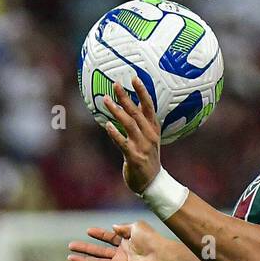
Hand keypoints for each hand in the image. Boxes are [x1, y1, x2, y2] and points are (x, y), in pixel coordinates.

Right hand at [67, 220, 163, 260]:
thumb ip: (123, 227)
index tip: (87, 231)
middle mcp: (122, 255)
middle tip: (70, 246)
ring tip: (70, 258)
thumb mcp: (136, 227)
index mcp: (126, 242)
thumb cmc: (151, 239)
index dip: (98, 235)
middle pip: (99, 252)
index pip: (108, 238)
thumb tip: (112, 227)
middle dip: (84, 249)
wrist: (159, 254)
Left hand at [102, 77, 161, 193]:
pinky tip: (107, 125)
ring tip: (106, 100)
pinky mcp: (134, 158)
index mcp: (154, 129)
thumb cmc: (147, 158)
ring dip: (117, 111)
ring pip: (129, 125)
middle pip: (137, 112)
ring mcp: (142, 146)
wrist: (152, 183)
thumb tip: (130, 104)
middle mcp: (149, 135)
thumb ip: (141, 123)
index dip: (142, 91)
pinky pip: (123, 143)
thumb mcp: (149, 139)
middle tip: (115, 84)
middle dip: (126, 97)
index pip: (149, 106)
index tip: (134, 77)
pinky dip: (115, 134)